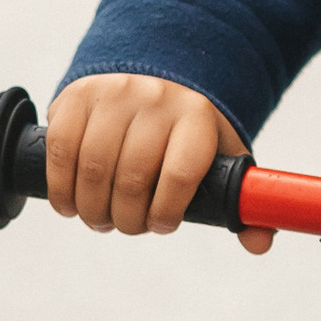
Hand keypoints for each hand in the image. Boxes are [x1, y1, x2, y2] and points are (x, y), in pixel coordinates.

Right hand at [45, 74, 272, 251]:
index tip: (161, 225)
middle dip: (125, 219)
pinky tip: (69, 205)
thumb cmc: (187, 133)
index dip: (166, 212)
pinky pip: (61, 150)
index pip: (180, 174)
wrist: (154, 76)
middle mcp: (156, 100)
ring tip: (99, 219)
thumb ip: (239, 201)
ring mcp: (113, 94)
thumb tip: (259, 244)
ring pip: (93, 168)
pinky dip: (61, 187)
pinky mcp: (77, 96)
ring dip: (92, 209)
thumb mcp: (220, 157)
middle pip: (132, 178)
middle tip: (124, 226)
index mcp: (196, 117)